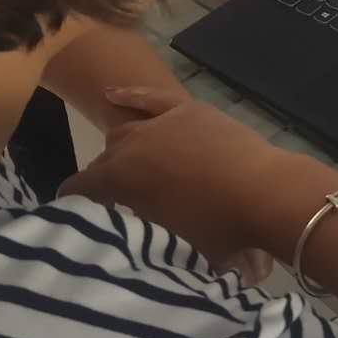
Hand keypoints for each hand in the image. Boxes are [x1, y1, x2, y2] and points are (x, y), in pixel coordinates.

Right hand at [58, 87, 337, 277]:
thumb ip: (139, 234)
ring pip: (126, 131)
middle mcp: (132, 144)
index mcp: (121, 179)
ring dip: (122, 148)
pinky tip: (113, 94)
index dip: (74, 203)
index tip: (74, 218)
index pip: (80, 187)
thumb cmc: (217, 231)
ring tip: (127, 164)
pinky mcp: (188, 109)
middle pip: (106, 159)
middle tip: (116, 202)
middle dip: (104, 179)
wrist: (264, 193)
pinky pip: (151, 98)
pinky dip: (131, 96)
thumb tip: (131, 236)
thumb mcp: (167, 244)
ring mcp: (161, 122)